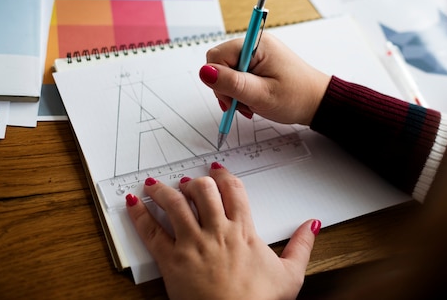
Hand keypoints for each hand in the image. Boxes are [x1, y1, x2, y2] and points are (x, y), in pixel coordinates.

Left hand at [126, 162, 320, 299]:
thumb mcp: (290, 275)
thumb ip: (302, 245)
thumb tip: (312, 225)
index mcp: (243, 231)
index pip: (233, 191)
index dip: (224, 176)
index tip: (218, 171)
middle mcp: (217, 231)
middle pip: (203, 190)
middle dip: (195, 181)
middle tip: (188, 180)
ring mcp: (192, 243)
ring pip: (175, 204)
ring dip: (163, 191)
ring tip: (155, 185)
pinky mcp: (172, 260)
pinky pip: (152, 232)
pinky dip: (141, 216)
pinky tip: (134, 205)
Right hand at [198, 33, 330, 125]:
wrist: (317, 102)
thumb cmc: (296, 98)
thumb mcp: (261, 95)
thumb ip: (231, 83)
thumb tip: (205, 72)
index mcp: (256, 44)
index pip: (216, 57)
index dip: (219, 80)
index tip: (232, 100)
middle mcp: (255, 44)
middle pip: (220, 64)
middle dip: (227, 88)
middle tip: (243, 105)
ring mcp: (257, 54)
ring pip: (228, 72)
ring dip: (235, 92)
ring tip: (252, 105)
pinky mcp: (259, 63)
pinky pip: (239, 75)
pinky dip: (242, 91)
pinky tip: (253, 101)